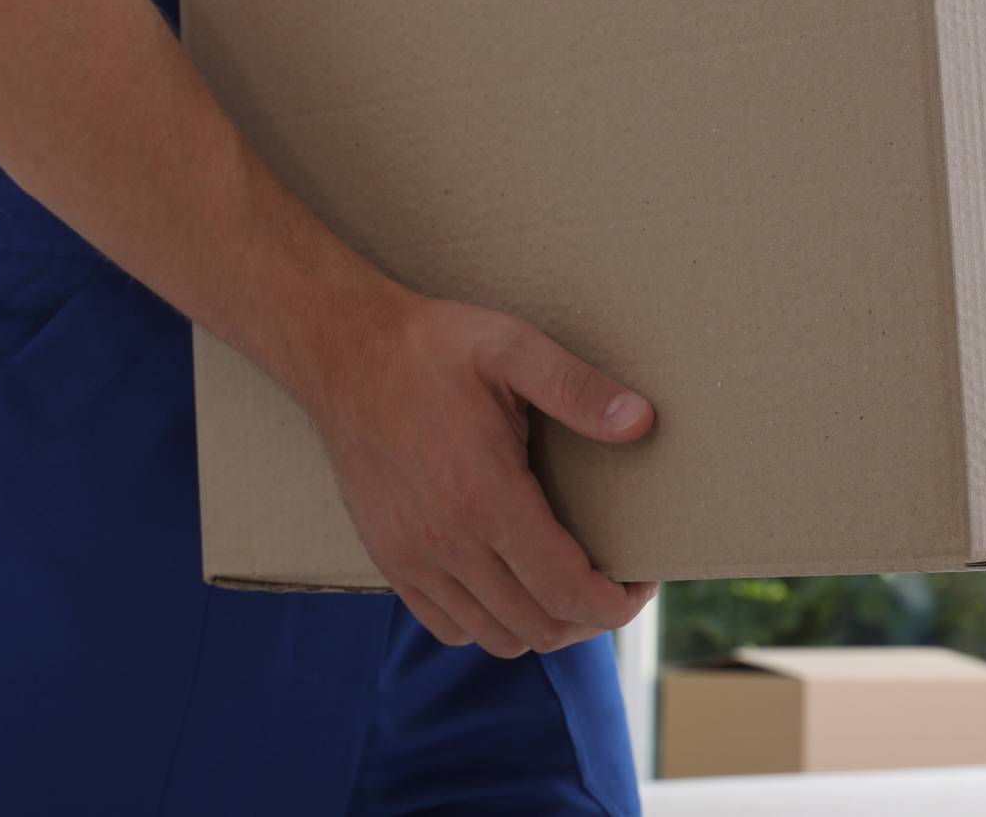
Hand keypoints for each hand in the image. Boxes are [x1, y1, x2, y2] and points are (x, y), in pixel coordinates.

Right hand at [302, 285, 657, 656]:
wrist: (344, 354)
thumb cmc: (432, 347)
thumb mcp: (513, 348)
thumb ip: (577, 388)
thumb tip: (641, 421)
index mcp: (486, 497)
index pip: (567, 591)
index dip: (616, 603)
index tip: (640, 580)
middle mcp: (446, 542)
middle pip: (539, 626)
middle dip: (590, 618)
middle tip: (614, 581)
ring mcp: (412, 558)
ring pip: (495, 637)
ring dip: (543, 624)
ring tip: (569, 587)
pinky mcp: (389, 560)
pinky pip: (447, 627)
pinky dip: (489, 623)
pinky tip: (510, 585)